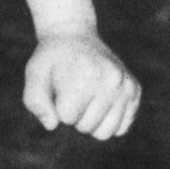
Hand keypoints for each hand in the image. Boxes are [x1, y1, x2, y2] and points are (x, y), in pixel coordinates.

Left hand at [22, 30, 140, 138]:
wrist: (73, 35)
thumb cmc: (51, 60)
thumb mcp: (34, 74)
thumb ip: (35, 102)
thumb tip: (51, 125)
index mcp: (86, 74)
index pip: (68, 117)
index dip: (58, 107)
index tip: (59, 89)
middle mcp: (112, 79)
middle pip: (87, 127)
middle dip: (74, 115)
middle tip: (72, 91)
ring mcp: (126, 85)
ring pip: (106, 133)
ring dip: (91, 121)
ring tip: (86, 97)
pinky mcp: (135, 90)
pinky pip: (121, 128)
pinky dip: (107, 120)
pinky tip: (99, 100)